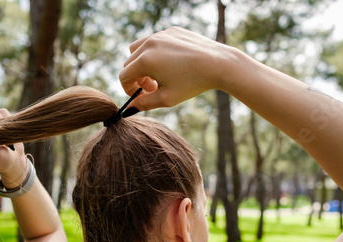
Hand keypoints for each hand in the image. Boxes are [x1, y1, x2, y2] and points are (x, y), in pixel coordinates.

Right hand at [119, 27, 235, 109]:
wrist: (219, 64)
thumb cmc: (192, 84)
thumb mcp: (166, 99)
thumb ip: (144, 104)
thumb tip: (128, 110)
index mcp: (145, 60)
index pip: (124, 76)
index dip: (129, 89)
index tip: (140, 96)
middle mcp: (149, 44)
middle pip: (129, 63)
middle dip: (137, 77)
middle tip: (153, 87)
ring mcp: (161, 34)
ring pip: (138, 49)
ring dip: (142, 63)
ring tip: (158, 74)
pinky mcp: (172, 31)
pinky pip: (155, 41)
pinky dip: (156, 53)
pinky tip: (173, 63)